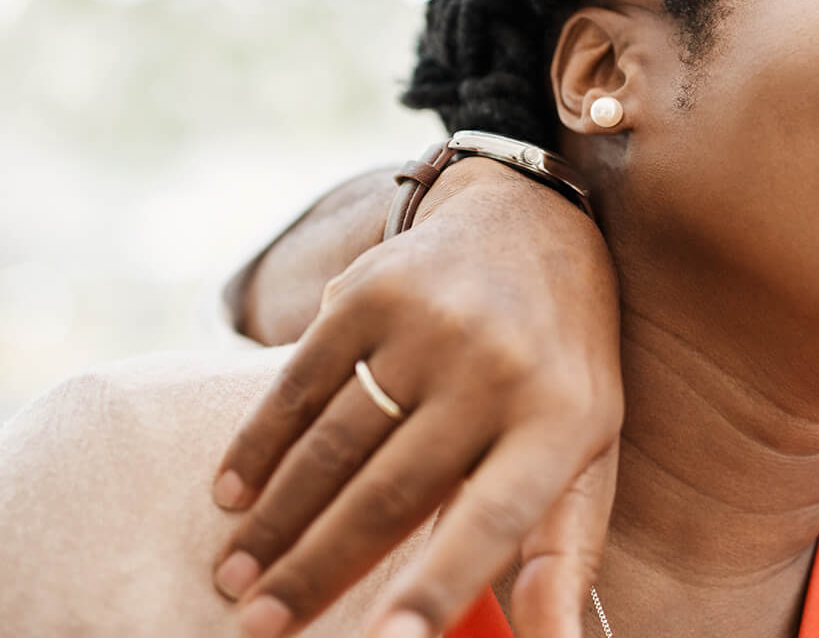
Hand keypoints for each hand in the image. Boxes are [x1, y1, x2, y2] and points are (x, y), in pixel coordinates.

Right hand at [207, 158, 622, 636]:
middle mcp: (496, 371)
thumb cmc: (559, 370)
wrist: (529, 221)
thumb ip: (563, 555)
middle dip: (315, 570)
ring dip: (274, 520)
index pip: (492, 523)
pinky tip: (231, 494)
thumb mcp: (586, 454)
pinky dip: (258, 445)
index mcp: (559, 424)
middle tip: (259, 628)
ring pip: (332, 445)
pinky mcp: (371, 292)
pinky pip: (299, 384)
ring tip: (234, 577)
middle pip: (387, 493)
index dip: (437, 589)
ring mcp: (429, 326)